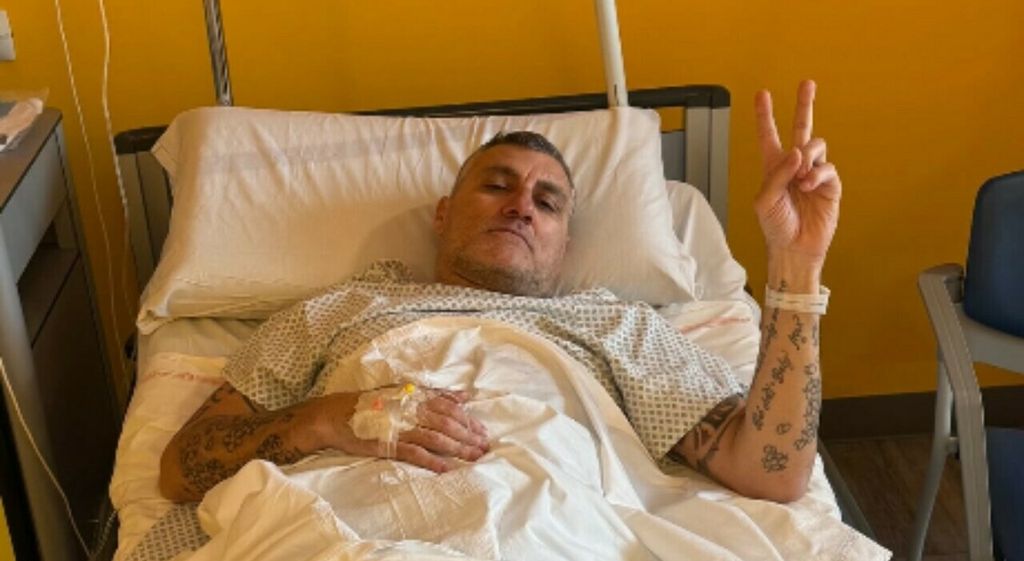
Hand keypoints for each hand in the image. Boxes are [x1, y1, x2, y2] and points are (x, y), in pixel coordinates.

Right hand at [315, 388, 489, 472]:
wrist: (337, 414)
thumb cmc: (373, 403)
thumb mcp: (405, 392)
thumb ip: (436, 395)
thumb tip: (465, 397)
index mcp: (416, 396)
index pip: (450, 408)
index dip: (469, 420)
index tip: (483, 431)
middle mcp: (411, 410)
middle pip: (448, 423)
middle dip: (469, 436)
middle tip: (484, 447)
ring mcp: (400, 427)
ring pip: (437, 438)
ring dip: (458, 449)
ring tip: (473, 458)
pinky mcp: (388, 444)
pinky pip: (415, 453)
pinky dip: (433, 461)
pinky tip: (446, 469)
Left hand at [754, 80, 841, 269]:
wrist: (795, 248)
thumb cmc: (775, 227)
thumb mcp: (765, 200)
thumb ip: (777, 174)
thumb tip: (796, 152)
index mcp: (773, 167)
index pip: (768, 136)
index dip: (765, 115)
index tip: (762, 94)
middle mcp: (794, 166)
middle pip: (800, 128)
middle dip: (804, 105)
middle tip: (807, 83)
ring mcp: (813, 173)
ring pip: (815, 145)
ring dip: (806, 156)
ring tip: (800, 176)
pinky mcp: (830, 184)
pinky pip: (827, 167)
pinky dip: (817, 173)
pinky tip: (808, 185)